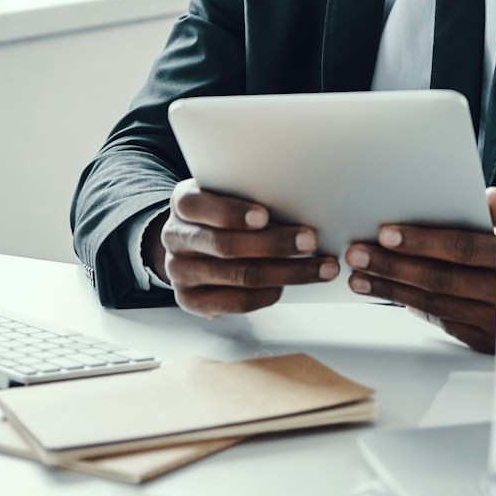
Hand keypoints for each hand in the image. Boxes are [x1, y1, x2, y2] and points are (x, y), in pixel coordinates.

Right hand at [144, 178, 338, 317]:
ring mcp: (180, 272)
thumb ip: (249, 193)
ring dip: (286, 272)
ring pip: (239, 276)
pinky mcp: (191, 300)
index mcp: (183, 202)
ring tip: (320, 268)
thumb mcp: (225, 193)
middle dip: (274, 244)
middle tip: (310, 240)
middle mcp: (175, 237)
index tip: (265, 216)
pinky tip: (288, 286)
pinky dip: (267, 294)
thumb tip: (301, 199)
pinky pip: (236, 302)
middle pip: (226, 245)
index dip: (231, 213)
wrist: (191, 243)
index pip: (199, 205)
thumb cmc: (222, 212)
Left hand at [345, 187, 495, 353]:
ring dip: (392, 290)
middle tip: (358, 254)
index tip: (386, 232)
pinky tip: (393, 296)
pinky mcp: (487, 341)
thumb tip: (487, 197)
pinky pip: (446, 324)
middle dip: (392, 265)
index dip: (423, 241)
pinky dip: (417, 309)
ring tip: (360, 277)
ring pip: (436, 305)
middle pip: (440, 278)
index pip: (462, 248)